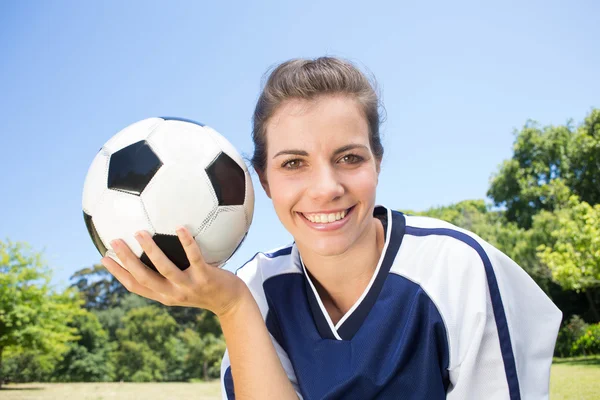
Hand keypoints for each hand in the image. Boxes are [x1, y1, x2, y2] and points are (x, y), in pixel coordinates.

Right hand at [101, 226, 245, 316]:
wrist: (231, 303)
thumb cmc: (205, 288)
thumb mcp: (183, 284)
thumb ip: (168, 272)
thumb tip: (155, 249)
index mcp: (163, 295)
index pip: (135, 285)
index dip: (118, 273)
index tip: (104, 257)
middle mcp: (172, 293)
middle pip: (143, 278)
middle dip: (126, 260)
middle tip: (114, 241)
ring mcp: (188, 286)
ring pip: (165, 269)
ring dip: (151, 251)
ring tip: (139, 233)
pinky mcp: (205, 278)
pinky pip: (194, 258)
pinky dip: (187, 243)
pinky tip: (180, 227)